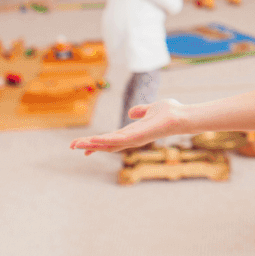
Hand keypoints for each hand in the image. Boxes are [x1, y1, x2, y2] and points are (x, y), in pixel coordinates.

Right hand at [70, 98, 188, 154]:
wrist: (182, 115)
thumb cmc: (170, 112)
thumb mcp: (151, 109)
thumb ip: (141, 111)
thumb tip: (132, 112)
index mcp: (132, 132)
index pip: (110, 139)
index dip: (96, 142)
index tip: (81, 145)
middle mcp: (132, 138)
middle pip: (106, 144)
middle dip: (89, 145)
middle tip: (72, 146)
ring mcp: (135, 139)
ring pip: (109, 144)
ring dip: (93, 144)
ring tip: (77, 145)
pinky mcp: (139, 137)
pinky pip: (119, 140)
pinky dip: (106, 141)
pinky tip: (94, 142)